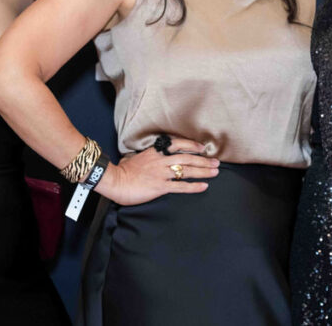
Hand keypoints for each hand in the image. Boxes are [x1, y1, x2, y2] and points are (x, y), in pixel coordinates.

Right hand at [96, 137, 219, 205]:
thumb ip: (145, 156)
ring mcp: (161, 173)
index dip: (192, 145)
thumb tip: (146, 156)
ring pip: (187, 170)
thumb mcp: (134, 157)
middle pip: (187, 158)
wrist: (115, 181)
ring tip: (215, 172)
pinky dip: (194, 186)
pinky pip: (181, 186)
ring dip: (203, 171)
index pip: (177, 144)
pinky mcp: (160, 186)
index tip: (202, 148)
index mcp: (155, 152)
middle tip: (216, 162)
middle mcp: (161, 161)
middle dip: (204, 160)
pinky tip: (204, 186)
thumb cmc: (122, 170)